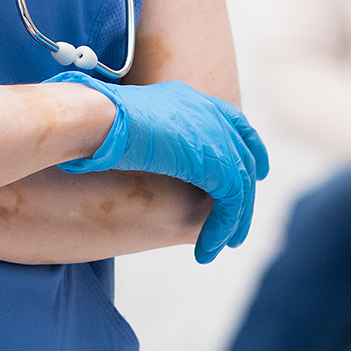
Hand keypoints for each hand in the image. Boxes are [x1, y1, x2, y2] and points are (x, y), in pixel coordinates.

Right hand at [51, 72, 269, 262]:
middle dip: (245, 194)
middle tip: (239, 224)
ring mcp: (217, 137)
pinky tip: (206, 250)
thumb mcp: (131, 121)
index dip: (248, 147)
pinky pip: (231, 206)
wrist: (99, 119)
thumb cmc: (93, 119)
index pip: (233, 121)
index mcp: (191, 99)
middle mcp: (209, 113)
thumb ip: (150, 131)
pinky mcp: (218, 165)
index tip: (257, 170)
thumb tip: (133, 145)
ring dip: (232, 222)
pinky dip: (220, 231)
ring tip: (221, 246)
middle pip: (244, 157)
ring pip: (240, 187)